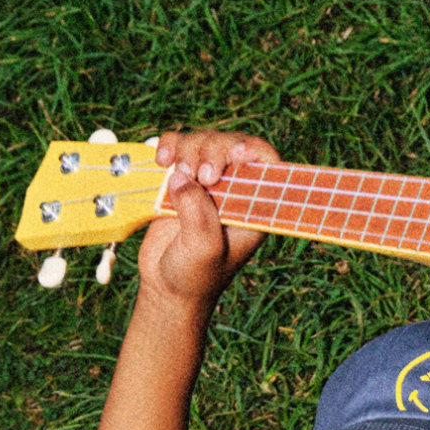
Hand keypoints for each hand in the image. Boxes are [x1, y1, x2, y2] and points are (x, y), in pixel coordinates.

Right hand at [136, 128, 283, 308]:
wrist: (167, 287)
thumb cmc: (194, 276)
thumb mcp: (203, 250)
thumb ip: (198, 214)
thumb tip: (182, 177)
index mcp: (253, 209)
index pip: (266, 165)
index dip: (254, 150)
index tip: (235, 153)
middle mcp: (234, 191)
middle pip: (231, 145)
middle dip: (213, 150)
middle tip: (202, 176)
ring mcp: (208, 183)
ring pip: (203, 141)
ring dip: (188, 149)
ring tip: (176, 174)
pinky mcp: (182, 179)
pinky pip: (178, 146)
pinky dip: (169, 147)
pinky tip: (162, 161)